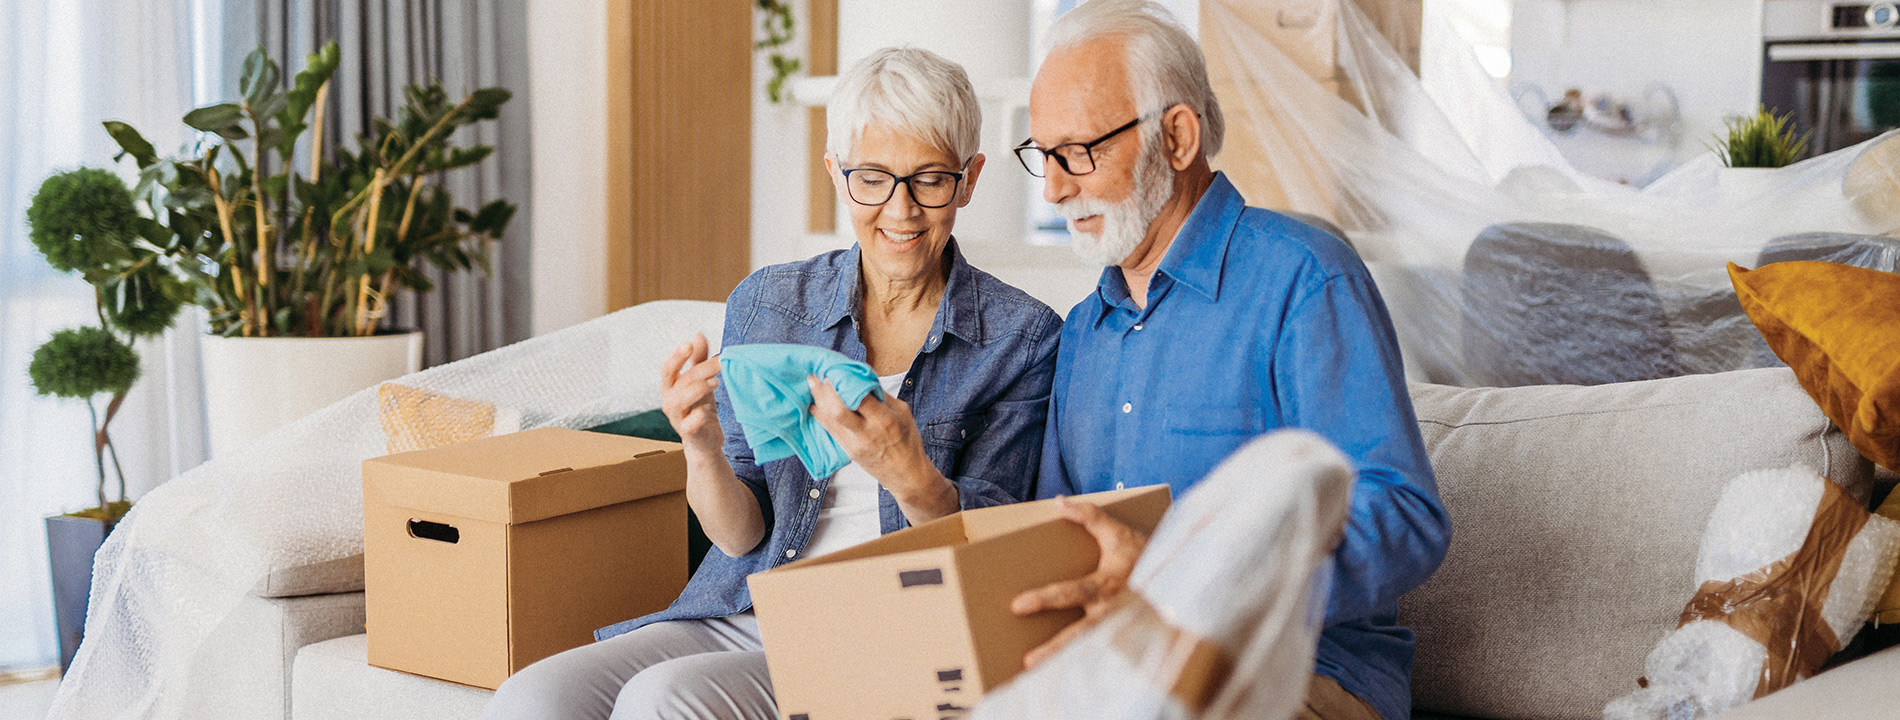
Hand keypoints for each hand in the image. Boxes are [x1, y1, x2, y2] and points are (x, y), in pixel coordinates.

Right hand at [658, 332, 722, 456]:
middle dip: (700, 369)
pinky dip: (698, 415)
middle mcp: (669, 401)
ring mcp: (677, 418)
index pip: (668, 369)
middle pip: (680, 381)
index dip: (677, 357)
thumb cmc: (701, 406)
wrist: (705, 439)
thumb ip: (699, 359)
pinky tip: (708, 409)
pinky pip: (689, 424)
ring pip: (680, 400)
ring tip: (716, 382)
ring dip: (699, 388)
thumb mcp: (701, 381)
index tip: (689, 345)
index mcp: (670, 387)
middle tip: (720, 362)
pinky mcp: (689, 433)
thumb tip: (698, 334)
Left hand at [806, 375, 956, 521]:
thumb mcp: (903, 413)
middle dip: (825, 392)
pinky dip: (821, 416)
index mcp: (885, 420)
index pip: (860, 398)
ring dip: (819, 401)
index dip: (845, 382)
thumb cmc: (908, 441)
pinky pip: (830, 431)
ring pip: (830, 421)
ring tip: (812, 385)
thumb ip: (882, 396)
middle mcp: (868, 433)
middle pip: (838, 411)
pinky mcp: (848, 452)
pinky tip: (815, 405)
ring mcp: (855, 445)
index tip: (837, 370)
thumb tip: (862, 378)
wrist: (906, 475)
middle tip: (816, 377)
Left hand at [1010, 496, 1148, 667]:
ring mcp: (1119, 629)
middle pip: (1080, 634)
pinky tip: (1066, 675)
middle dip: (1054, 648)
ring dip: (1066, 662)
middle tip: (1028, 660)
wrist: (1181, 576)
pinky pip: (1103, 656)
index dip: (1044, 598)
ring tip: (1039, 672)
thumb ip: (1089, 516)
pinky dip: (1085, 666)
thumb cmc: (1143, 555)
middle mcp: (1112, 611)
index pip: (1071, 593)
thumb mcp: (1117, 532)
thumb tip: (1059, 502)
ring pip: (1090, 651)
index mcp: (1107, 585)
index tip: (1017, 605)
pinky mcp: (1126, 640)